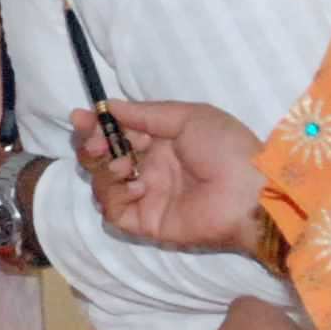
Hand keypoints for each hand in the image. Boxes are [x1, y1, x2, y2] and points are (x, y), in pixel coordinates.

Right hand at [72, 98, 270, 251]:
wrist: (248, 191)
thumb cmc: (226, 148)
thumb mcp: (188, 117)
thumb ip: (145, 114)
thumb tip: (108, 106)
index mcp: (161, 142)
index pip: (118, 133)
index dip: (97, 126)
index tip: (81, 117)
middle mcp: (150, 169)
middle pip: (103, 159)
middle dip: (91, 147)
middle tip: (95, 143)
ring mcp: (147, 197)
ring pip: (102, 185)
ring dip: (103, 171)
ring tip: (122, 166)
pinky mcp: (147, 223)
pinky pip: (114, 212)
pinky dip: (114, 197)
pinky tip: (134, 187)